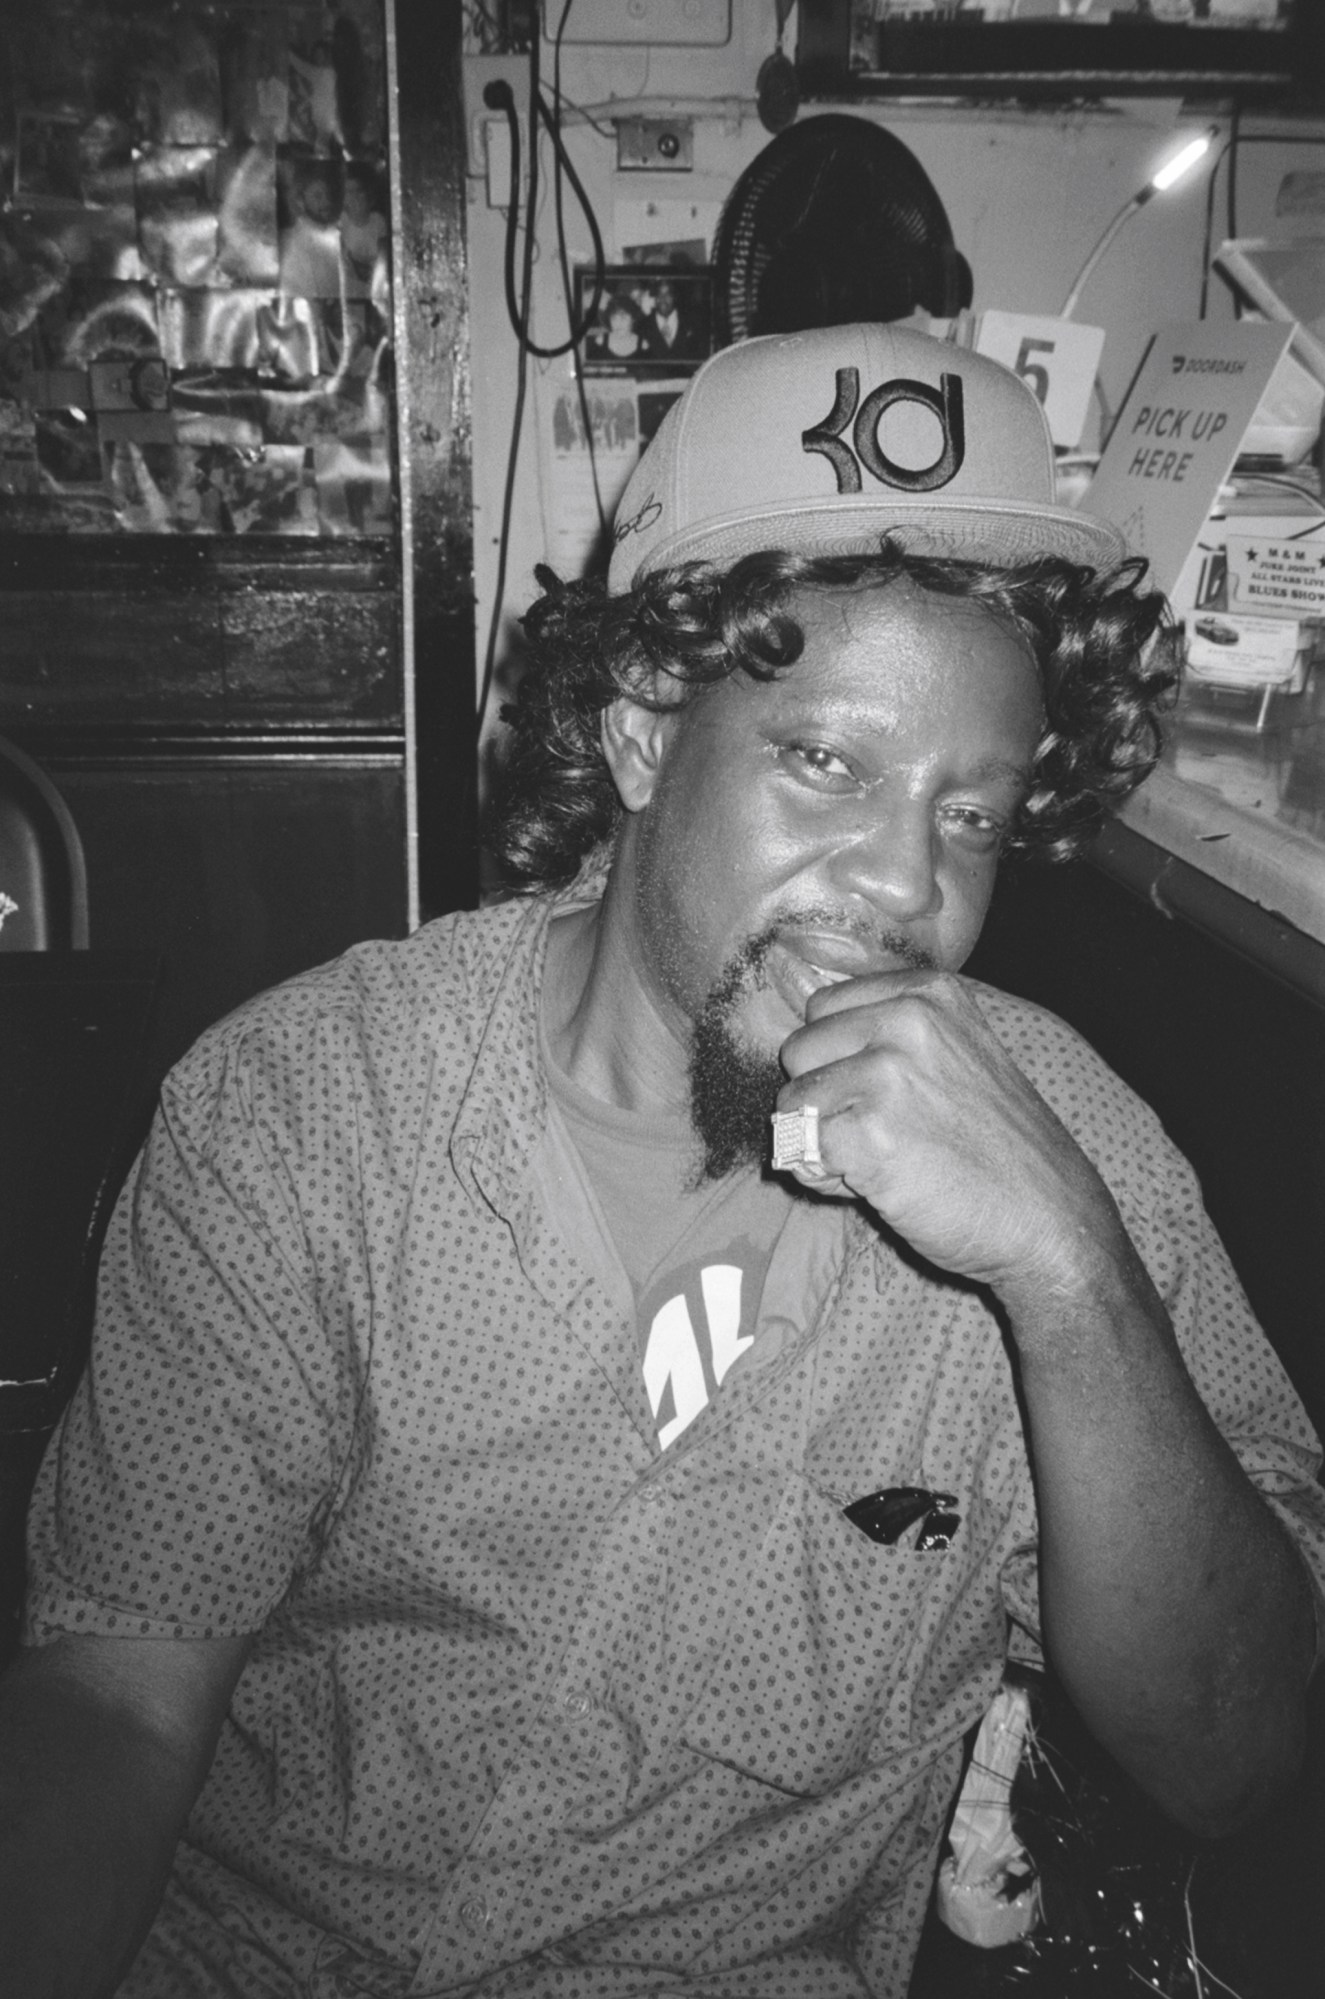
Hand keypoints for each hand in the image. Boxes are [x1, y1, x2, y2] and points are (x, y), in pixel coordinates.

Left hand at [777, 972, 1119, 1301]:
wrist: (1050, 1218)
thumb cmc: (996, 1147)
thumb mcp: (954, 1055)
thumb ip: (888, 1037)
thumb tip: (798, 1047)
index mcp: (927, 994)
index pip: (822, 1008)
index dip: (837, 1060)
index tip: (883, 1095)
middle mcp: (906, 1019)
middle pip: (798, 1050)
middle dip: (823, 1099)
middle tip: (880, 1134)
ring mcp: (887, 1073)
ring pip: (792, 1102)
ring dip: (820, 1142)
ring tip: (881, 1161)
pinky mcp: (870, 1132)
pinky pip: (801, 1150)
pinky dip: (826, 1179)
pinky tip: (878, 1187)